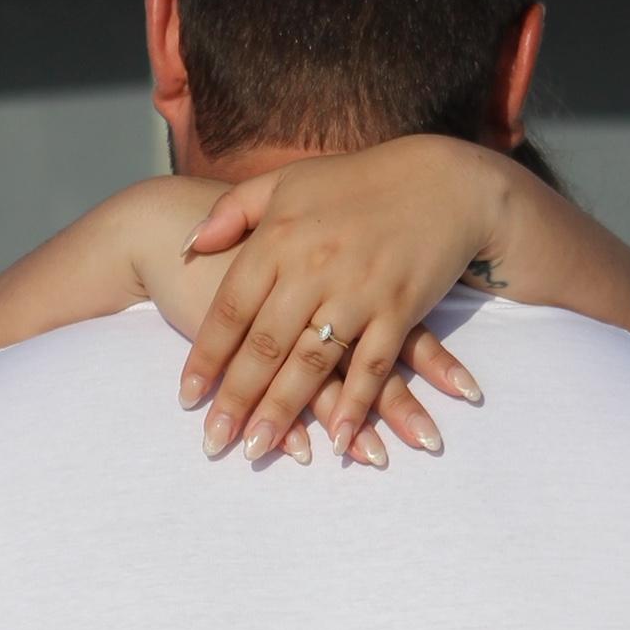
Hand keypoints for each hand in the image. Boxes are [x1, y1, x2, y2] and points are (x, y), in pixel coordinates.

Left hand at [176, 136, 505, 463]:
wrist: (443, 180)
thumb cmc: (357, 182)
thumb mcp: (286, 183)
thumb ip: (234, 211)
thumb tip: (189, 245)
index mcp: (279, 238)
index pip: (232, 308)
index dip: (207, 357)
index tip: (186, 397)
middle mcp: (313, 266)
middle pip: (266, 345)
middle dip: (237, 399)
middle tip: (214, 442)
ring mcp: (358, 290)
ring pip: (312, 363)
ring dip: (284, 411)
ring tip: (258, 450)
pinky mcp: (400, 308)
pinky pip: (371, 366)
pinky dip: (356, 407)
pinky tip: (338, 443)